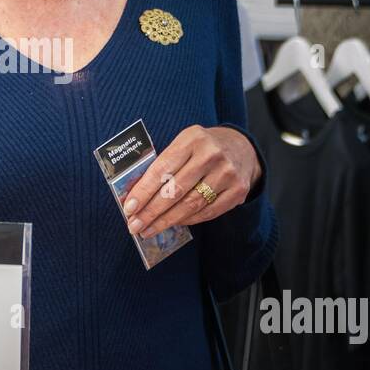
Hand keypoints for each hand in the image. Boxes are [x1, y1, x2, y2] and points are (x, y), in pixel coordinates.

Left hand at [121, 126, 261, 236]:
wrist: (241, 148)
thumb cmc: (202, 149)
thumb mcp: (183, 145)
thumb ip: (163, 166)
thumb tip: (135, 197)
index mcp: (192, 138)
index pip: (162, 169)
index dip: (143, 191)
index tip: (129, 208)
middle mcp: (211, 154)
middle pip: (175, 190)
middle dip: (151, 211)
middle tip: (135, 225)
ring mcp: (227, 173)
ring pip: (191, 204)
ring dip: (166, 221)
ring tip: (149, 230)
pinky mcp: (238, 190)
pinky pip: (207, 212)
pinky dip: (188, 220)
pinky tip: (173, 224)